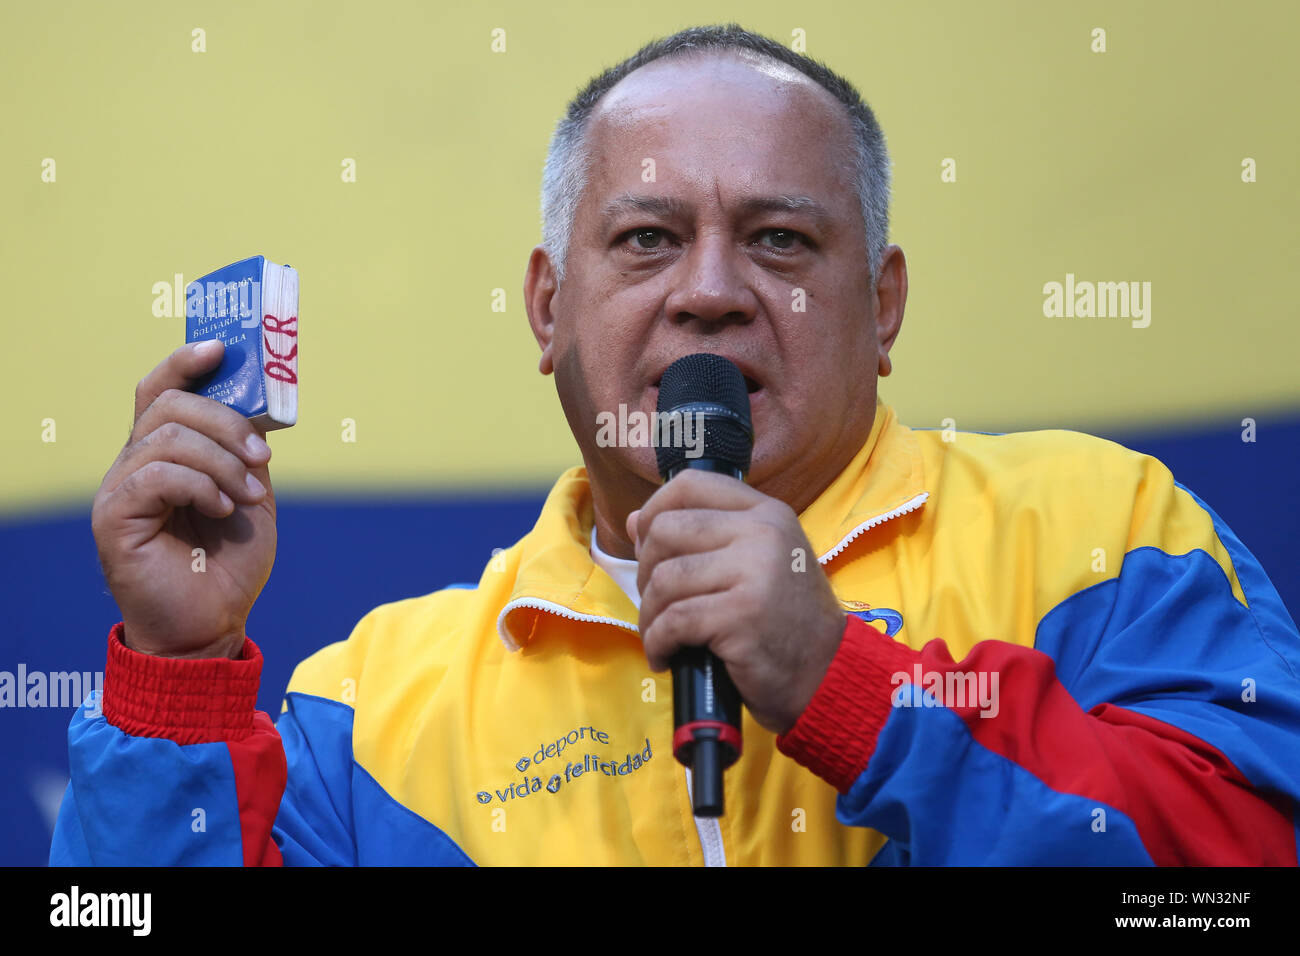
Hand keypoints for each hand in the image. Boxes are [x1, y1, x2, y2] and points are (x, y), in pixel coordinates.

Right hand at [91, 340, 276, 657]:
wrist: (213, 626)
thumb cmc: (230, 565)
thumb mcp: (252, 494)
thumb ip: (246, 451)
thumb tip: (254, 408)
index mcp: (164, 454)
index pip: (160, 389)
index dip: (185, 361)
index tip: (222, 349)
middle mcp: (134, 464)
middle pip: (169, 405)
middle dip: (225, 422)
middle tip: (262, 457)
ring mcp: (119, 489)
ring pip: (167, 437)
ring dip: (222, 461)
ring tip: (247, 498)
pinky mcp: (114, 518)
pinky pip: (156, 474)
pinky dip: (201, 484)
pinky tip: (224, 508)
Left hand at [628, 469, 846, 734]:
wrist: (826, 673)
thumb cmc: (783, 619)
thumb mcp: (754, 563)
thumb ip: (701, 537)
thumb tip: (634, 521)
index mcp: (766, 513)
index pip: (690, 485)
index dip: (654, 510)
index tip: (646, 544)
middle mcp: (762, 534)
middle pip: (666, 531)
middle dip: (646, 571)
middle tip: (657, 602)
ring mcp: (754, 573)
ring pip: (665, 579)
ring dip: (650, 614)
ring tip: (660, 636)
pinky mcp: (741, 616)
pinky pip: (673, 620)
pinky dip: (657, 642)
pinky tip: (665, 656)